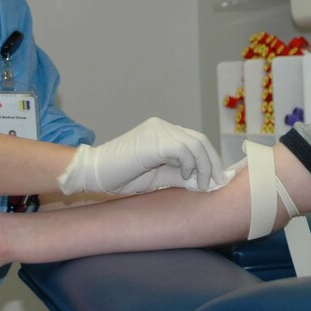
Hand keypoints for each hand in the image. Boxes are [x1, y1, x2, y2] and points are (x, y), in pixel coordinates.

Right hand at [57, 117, 224, 194]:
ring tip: (201, 184)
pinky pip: (183, 149)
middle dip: (212, 163)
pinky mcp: (154, 140)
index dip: (210, 159)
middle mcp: (163, 126)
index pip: (196, 141)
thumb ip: (180, 175)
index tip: (216, 179)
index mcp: (164, 132)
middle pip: (200, 140)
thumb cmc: (122, 176)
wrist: (94, 172)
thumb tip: (203, 182)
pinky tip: (185, 176)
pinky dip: (190, 165)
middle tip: (215, 184)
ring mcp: (158, 130)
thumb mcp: (158, 177)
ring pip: (195, 144)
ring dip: (204, 166)